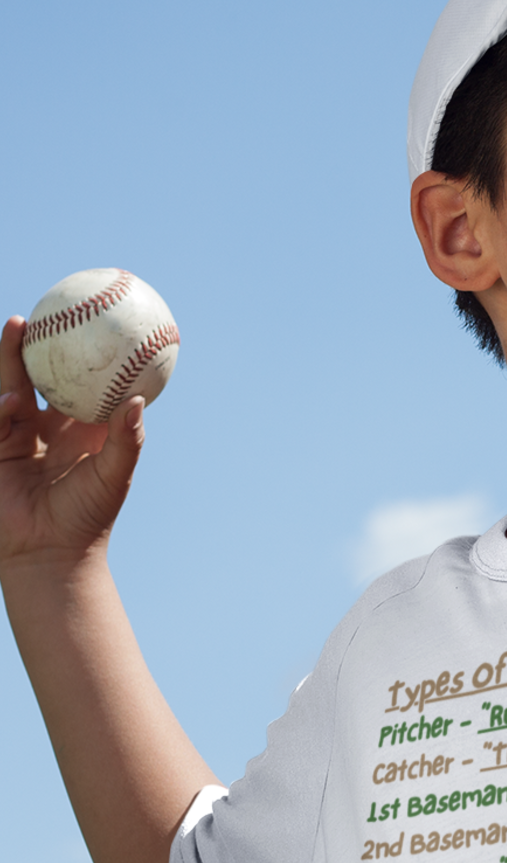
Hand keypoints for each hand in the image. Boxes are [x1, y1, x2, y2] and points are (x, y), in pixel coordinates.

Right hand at [0, 315, 144, 570]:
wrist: (50, 553)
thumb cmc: (88, 516)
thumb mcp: (114, 476)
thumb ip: (127, 440)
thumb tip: (138, 402)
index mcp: (80, 429)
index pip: (83, 382)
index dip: (87, 353)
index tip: (96, 320)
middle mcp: (48, 427)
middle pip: (42, 373)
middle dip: (41, 341)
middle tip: (48, 309)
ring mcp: (18, 436)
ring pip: (13, 386)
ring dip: (12, 357)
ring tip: (16, 325)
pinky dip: (3, 406)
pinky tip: (12, 399)